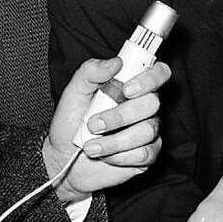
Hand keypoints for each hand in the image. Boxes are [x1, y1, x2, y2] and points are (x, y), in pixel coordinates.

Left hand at [42, 57, 170, 202]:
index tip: (127, 89)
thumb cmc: (71, 123)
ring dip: (114, 140)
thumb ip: (91, 72)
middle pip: (152, 103)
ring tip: (90, 146)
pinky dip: (119, 156)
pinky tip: (105, 156)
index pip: (158, 73)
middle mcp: (144, 107)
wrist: (64, 159)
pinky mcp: (147, 154)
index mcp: (132, 86)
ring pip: (147, 131)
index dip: (150, 78)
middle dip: (120, 116)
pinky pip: (144, 153)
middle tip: (93, 124)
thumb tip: (115, 62)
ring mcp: (149, 130)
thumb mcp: (74, 93)